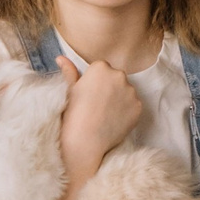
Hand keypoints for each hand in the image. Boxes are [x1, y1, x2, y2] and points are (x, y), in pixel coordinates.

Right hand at [58, 57, 142, 181]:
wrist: (85, 141)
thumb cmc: (73, 114)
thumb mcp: (70, 90)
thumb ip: (69, 71)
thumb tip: (61, 57)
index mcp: (101, 68)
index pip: (101, 68)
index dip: (94, 81)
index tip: (89, 93)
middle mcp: (119, 75)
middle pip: (115, 77)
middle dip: (109, 87)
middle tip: (96, 104)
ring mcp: (131, 91)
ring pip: (125, 91)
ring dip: (119, 98)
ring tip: (105, 114)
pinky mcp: (138, 107)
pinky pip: (133, 105)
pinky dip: (126, 111)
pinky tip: (113, 120)